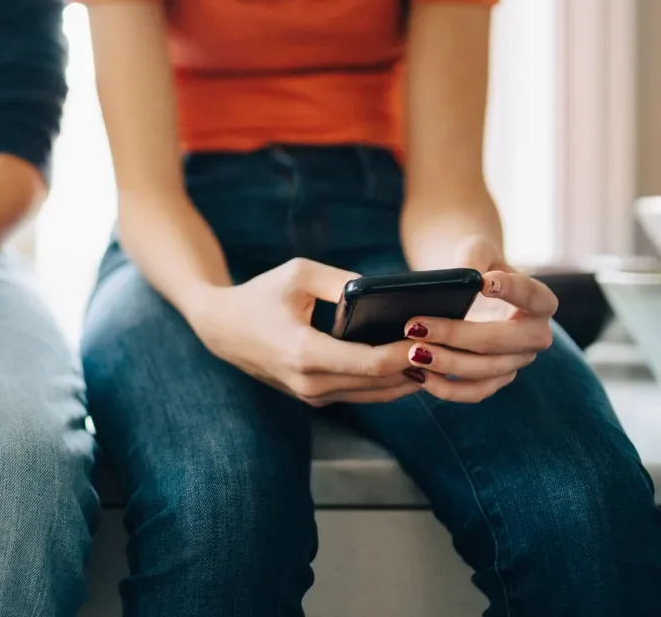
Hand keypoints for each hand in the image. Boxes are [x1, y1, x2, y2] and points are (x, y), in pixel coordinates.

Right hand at [188, 258, 424, 406]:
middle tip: (451, 345)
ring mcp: (310, 395)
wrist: (221, 328)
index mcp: (304, 352)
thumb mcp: (299, 274)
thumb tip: (385, 291)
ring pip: (374, 395)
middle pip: (381, 383)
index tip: (435, 334)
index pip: (372, 362)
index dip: (408, 352)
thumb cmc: (259, 294)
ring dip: (407, 378)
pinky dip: (386, 381)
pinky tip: (409, 363)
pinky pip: (360, 394)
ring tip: (438, 354)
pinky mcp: (312, 398)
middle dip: (417, 365)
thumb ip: (342, 281)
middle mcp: (308, 382)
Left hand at [400, 237, 557, 402]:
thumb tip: (466, 277)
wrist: (467, 290)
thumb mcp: (476, 251)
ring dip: (447, 364)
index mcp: (539, 301)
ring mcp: (516, 362)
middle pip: (503, 341)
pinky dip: (446, 388)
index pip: (533, 297)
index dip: (513, 291)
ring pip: (486, 370)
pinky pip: (475, 392)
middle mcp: (534, 336)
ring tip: (411, 352)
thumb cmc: (475, 265)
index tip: (485, 283)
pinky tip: (416, 375)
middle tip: (416, 326)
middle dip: (459, 336)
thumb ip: (473, 257)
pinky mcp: (495, 380)